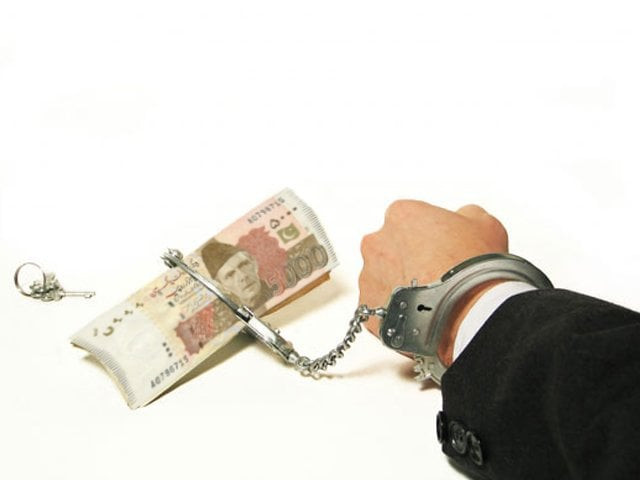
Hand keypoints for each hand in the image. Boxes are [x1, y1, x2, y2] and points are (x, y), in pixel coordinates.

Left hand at [358, 200, 508, 364]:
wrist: (470, 312)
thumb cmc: (473, 269)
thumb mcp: (484, 223)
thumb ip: (465, 214)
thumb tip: (463, 218)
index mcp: (400, 215)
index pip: (409, 219)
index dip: (428, 235)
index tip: (441, 248)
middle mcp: (377, 243)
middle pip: (391, 247)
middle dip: (410, 259)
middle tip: (435, 274)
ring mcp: (370, 277)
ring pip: (383, 278)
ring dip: (401, 285)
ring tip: (429, 299)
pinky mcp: (370, 308)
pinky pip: (382, 307)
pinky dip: (397, 311)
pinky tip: (419, 315)